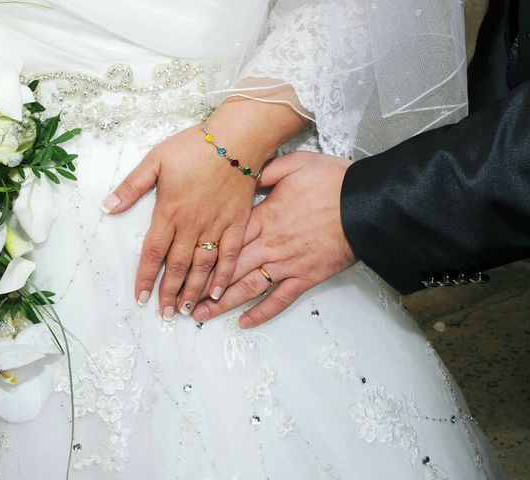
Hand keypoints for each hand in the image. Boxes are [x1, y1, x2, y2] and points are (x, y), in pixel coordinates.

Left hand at [103, 99, 305, 319]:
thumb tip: (107, 206)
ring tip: (184, 310)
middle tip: (163, 314)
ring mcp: (217, 227)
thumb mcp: (155, 160)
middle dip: (168, 292)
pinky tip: (218, 293)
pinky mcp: (238, 224)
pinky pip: (230, 256)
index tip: (140, 298)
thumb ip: (131, 187)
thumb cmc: (194, 147)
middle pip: (177, 266)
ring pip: (202, 266)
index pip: (153, 253)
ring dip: (192, 290)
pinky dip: (224, 276)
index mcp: (169, 212)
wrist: (236, 139)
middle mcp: (192, 225)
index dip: (146, 277)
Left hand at [192, 151, 356, 327]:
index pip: (224, 240)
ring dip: (223, 303)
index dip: (199, 254)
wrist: (366, 204)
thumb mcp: (295, 164)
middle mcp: (270, 244)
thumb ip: (264, 170)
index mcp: (264, 217)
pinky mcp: (306, 278)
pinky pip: (280, 300)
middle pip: (229, 269)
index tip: (180, 265)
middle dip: (202, 285)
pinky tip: (244, 323)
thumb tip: (242, 172)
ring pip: (248, 288)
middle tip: (180, 298)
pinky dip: (262, 313)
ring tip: (201, 314)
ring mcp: (287, 264)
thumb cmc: (333, 182)